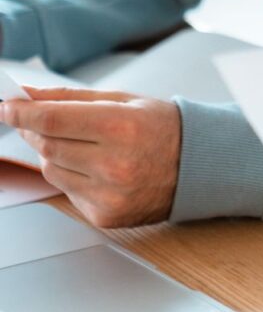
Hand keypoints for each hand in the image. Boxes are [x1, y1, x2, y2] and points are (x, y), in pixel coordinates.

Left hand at [0, 87, 181, 228]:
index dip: (21, 113)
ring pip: (51, 170)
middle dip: (34, 130)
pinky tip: (94, 166)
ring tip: (79, 143)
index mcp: (120, 127)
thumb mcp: (123, 100)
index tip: (6, 106)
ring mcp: (108, 194)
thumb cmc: (161, 128)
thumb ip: (71, 98)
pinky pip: (67, 192)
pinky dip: (70, 176)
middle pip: (47, 146)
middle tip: (34, 120)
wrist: (196, 165)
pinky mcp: (104, 215)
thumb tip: (27, 96)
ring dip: (52, 154)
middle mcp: (114, 165)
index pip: (52, 121)